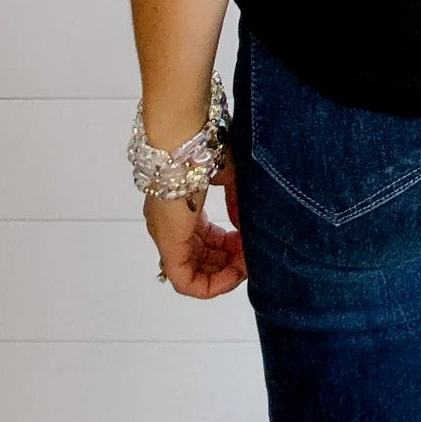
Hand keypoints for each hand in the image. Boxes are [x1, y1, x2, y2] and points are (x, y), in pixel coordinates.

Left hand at [144, 156, 245, 296]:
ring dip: (225, 273)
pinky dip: (213, 284)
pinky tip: (236, 273)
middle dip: (230, 262)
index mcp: (181, 206)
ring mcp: (167, 237)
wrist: (184, 137)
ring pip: (195, 273)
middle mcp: (170, 225)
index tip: (249, 239)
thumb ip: (238, 205)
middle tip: (252, 253)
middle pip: (201, 259)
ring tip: (249, 261)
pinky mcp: (169, 246)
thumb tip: (248, 230)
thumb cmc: (204, 147)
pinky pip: (187, 282)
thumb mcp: (229, 177)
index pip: (204, 239)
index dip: (229, 245)